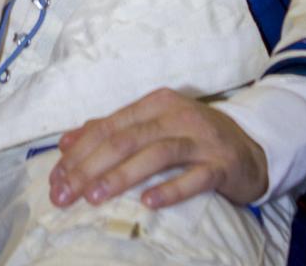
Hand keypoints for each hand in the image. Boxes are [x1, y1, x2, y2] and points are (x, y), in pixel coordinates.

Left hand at [48, 88, 267, 210]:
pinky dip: (170, 188)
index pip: (109, 126)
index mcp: (155, 104)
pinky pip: (194, 176)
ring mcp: (200, 138)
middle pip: (126, 139)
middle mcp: (175, 115)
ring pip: (155, 154)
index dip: (79, 151)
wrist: (250, 148)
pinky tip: (148, 202)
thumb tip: (66, 142)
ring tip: (94, 197)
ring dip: (122, 175)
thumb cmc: (193, 138)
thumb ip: (113, 130)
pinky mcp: (220, 164)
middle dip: (90, 167)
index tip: (55, 178)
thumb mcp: (154, 126)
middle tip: (64, 194)